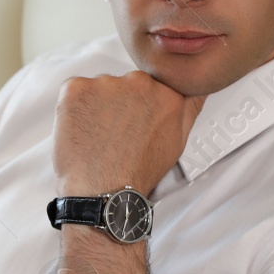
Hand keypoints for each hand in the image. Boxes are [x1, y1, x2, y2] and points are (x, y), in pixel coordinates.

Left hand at [52, 70, 205, 195]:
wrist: (102, 190)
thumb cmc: (138, 171)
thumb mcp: (178, 141)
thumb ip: (191, 106)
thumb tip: (200, 86)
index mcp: (166, 93)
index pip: (152, 84)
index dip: (140, 103)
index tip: (135, 120)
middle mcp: (138, 82)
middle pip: (125, 84)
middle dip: (119, 102)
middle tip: (115, 132)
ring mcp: (105, 83)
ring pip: (99, 87)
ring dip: (96, 104)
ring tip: (98, 134)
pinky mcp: (76, 88)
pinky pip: (74, 89)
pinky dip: (75, 106)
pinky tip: (81, 128)